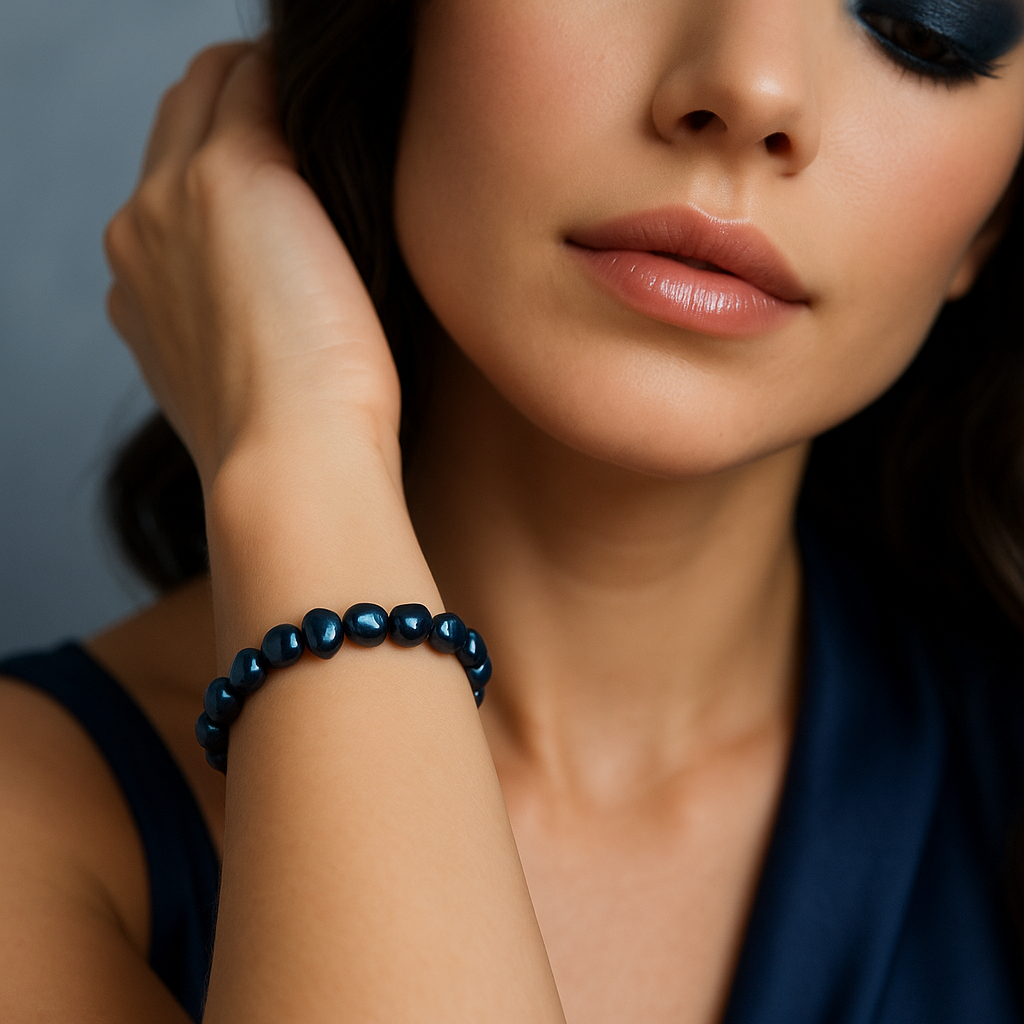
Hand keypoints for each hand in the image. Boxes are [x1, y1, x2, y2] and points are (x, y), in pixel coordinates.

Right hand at [104, 43, 402, 489]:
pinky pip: (254, 77)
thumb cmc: (304, 444)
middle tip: (317, 125)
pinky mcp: (229, 173)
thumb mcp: (251, 382)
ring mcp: (172, 198)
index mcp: (142, 290)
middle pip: (177, 122)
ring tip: (337, 111)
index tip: (291, 171)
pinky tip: (352, 101)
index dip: (223, 164)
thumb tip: (299, 290)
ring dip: (265, 83)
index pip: (168, 187)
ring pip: (207, 87)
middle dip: (238, 107)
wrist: (292, 465)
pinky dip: (296, 78)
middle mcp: (139, 232)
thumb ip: (247, 324)